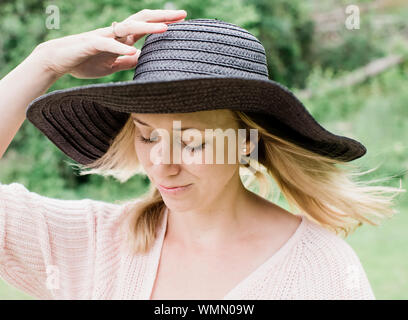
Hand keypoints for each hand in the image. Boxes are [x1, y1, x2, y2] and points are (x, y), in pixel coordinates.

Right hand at [31, 9, 186, 78]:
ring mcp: (103, 37)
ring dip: (147, 28)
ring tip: (166, 28)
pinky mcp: (90, 45)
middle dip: (162, 17)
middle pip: (142, 20)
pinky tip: (131, 52)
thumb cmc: (86, 62)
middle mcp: (115, 34)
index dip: (164, 23)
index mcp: (122, 39)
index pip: (146, 27)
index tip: (183, 22)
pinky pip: (106, 44)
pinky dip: (119, 48)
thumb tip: (144, 60)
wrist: (58, 60)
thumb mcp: (113, 65)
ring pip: (127, 28)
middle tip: (183, 14)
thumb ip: (128, 61)